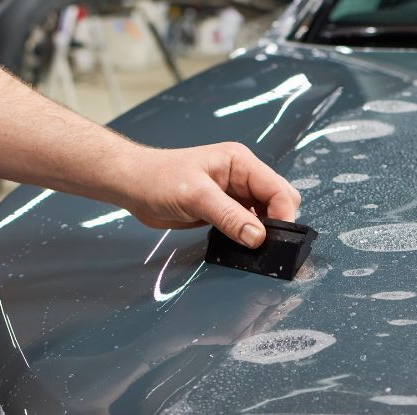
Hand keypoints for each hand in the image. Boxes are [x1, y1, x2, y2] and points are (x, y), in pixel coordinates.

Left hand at [123, 142, 300, 248]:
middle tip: (266, 247)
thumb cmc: (158, 179)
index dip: (283, 215)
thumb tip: (258, 238)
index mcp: (241, 162)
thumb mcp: (196, 196)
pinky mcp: (224, 209)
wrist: (132, 185)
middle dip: (278, 223)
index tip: (277, 240)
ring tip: (254, 250)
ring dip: (263, 232)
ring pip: (265, 215)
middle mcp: (242, 176)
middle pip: (278, 201)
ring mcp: (234, 193)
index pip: (278, 189)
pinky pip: (247, 224)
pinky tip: (240, 246)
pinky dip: (248, 236)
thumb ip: (229, 216)